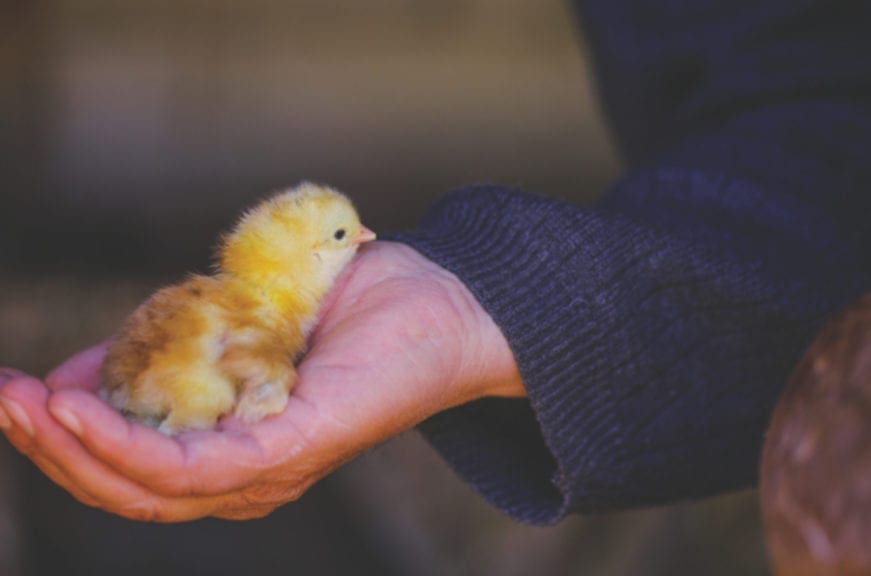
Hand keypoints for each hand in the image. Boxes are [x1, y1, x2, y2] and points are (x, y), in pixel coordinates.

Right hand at [0, 241, 523, 521]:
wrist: (443, 300)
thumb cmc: (347, 311)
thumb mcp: (231, 326)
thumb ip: (163, 354)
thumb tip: (76, 373)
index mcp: (234, 452)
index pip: (133, 469)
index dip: (65, 438)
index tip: (16, 391)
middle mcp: (249, 476)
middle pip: (129, 490)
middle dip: (50, 449)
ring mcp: (274, 470)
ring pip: (150, 489)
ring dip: (71, 447)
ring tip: (19, 403)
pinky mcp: (297, 448)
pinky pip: (197, 465)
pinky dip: (128, 444)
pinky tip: (75, 406)